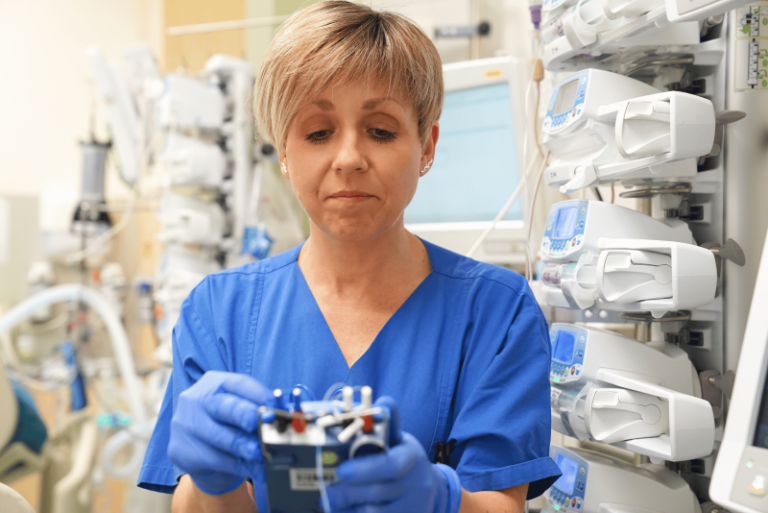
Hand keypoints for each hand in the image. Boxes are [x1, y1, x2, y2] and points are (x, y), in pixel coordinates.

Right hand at [168, 371, 271, 495]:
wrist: (200, 454)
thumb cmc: (227, 426)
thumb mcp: (239, 411)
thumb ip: (256, 410)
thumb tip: (280, 415)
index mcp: (213, 383)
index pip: (238, 383)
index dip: (259, 395)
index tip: (275, 407)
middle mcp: (195, 399)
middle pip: (223, 406)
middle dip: (244, 415)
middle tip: (261, 424)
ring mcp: (184, 423)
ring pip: (218, 436)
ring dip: (243, 445)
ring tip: (260, 451)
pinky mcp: (180, 449)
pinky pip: (212, 458)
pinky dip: (236, 464)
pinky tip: (251, 468)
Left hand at [325, 397, 461, 512]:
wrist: (429, 490)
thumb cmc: (405, 460)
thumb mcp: (400, 440)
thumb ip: (387, 423)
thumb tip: (381, 401)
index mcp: (412, 458)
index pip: (391, 464)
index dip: (365, 469)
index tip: (342, 471)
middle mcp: (416, 485)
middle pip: (378, 492)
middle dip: (348, 492)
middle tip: (326, 492)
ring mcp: (413, 508)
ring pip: (375, 512)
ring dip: (349, 509)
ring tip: (331, 504)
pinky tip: (344, 512)